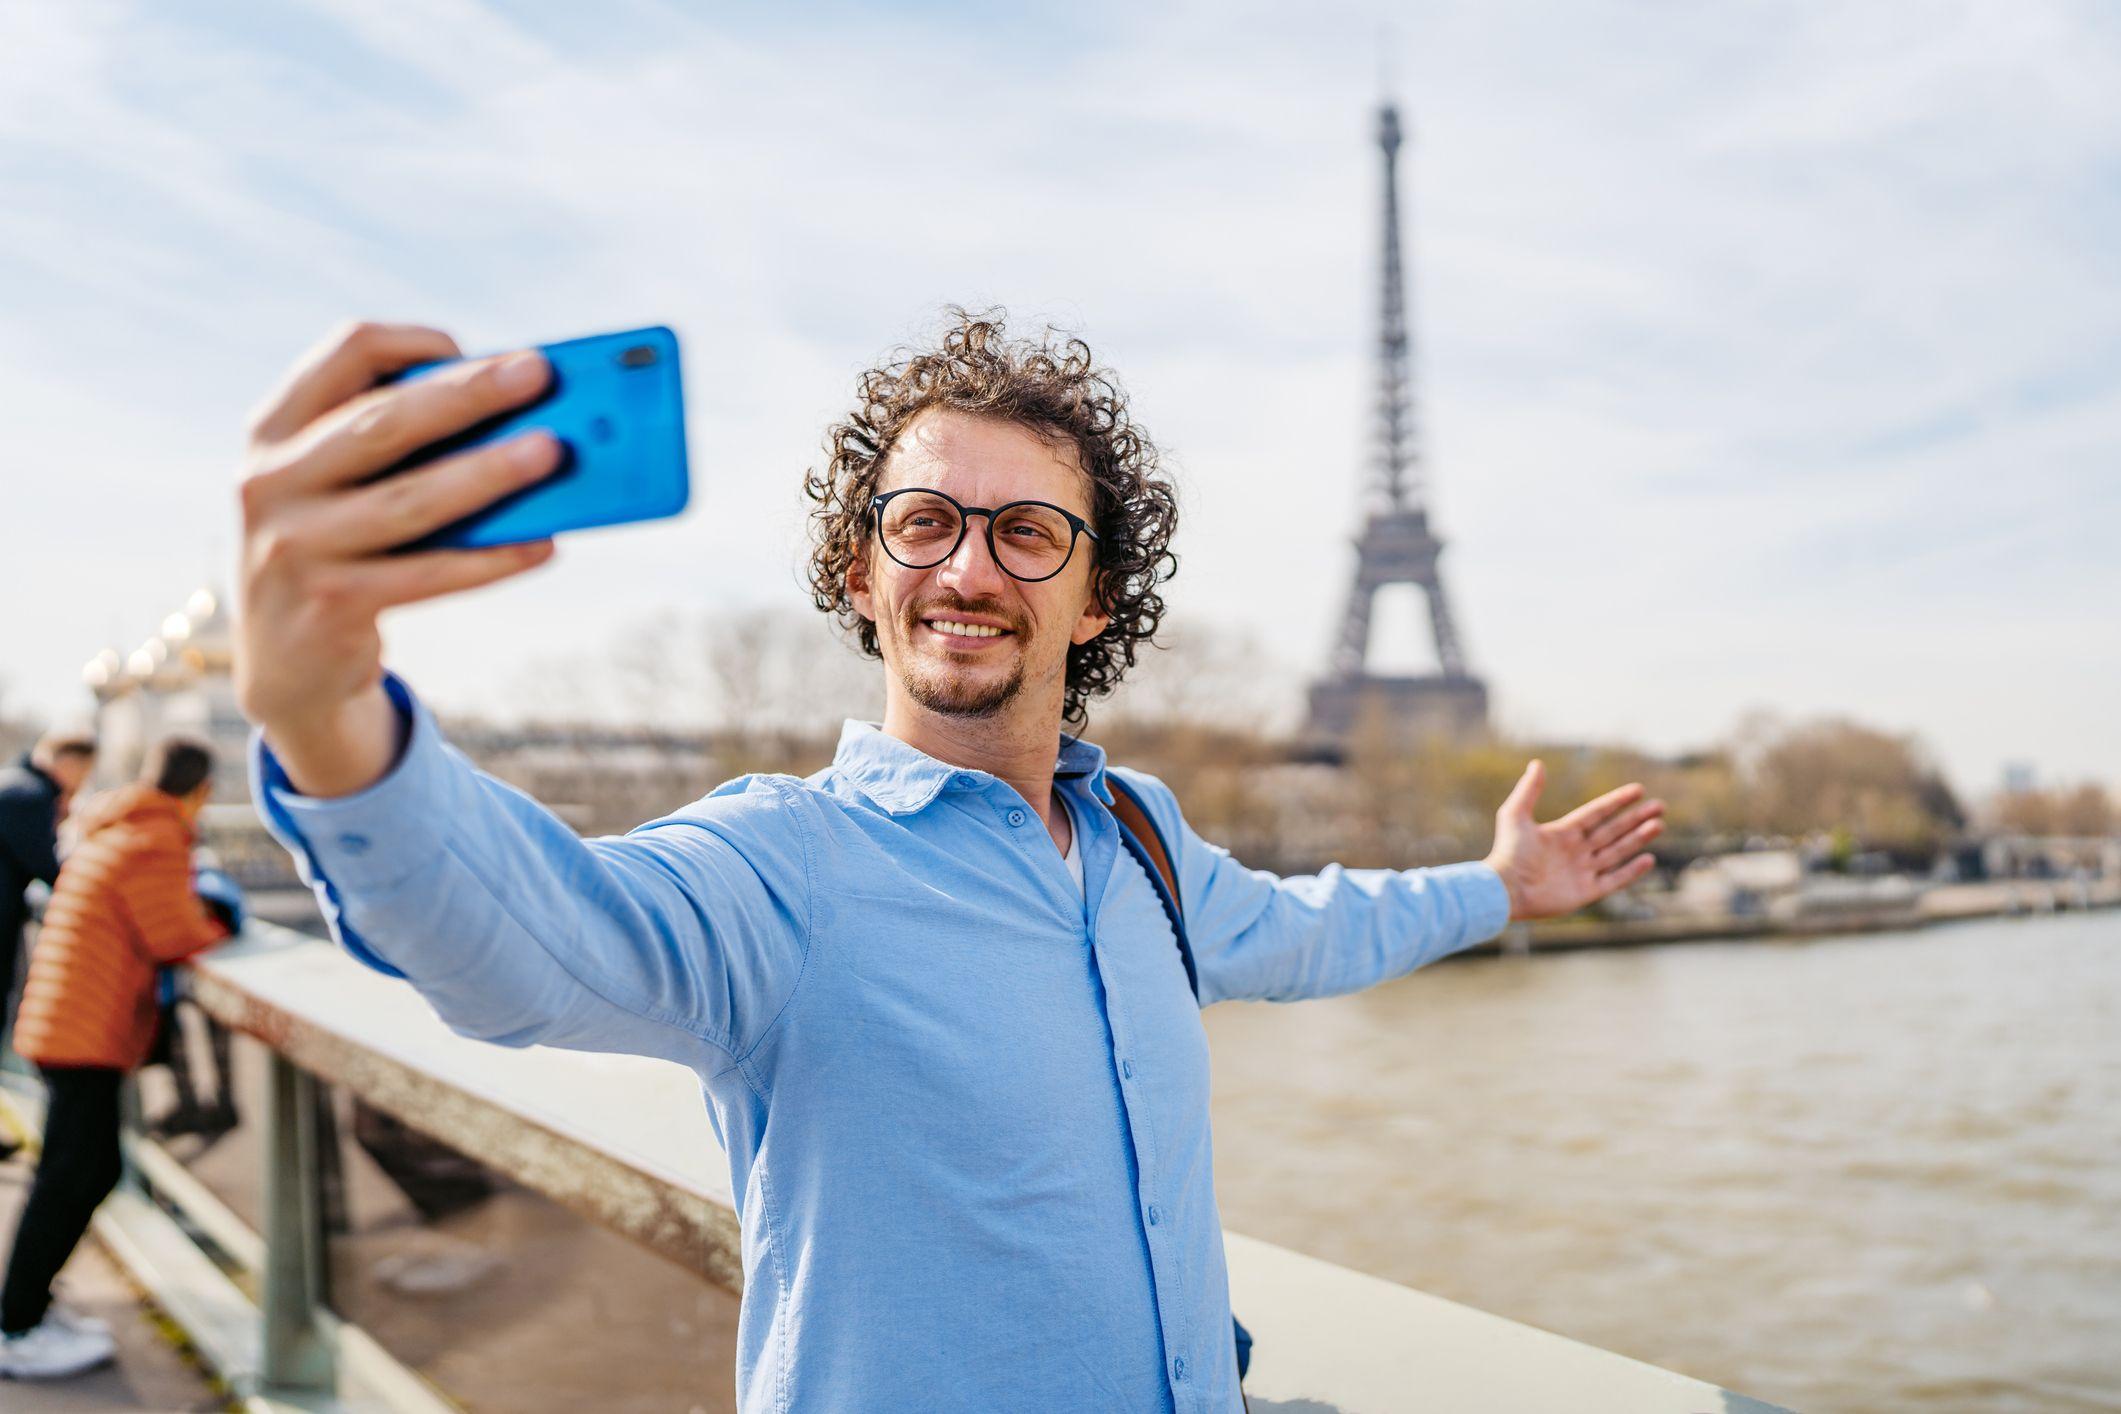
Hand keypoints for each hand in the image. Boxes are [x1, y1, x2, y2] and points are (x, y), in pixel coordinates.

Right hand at [234, 322, 562, 795]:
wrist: (290, 665)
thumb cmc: (344, 547)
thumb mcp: (341, 485)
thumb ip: (402, 444)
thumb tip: (521, 413)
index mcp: (275, 430)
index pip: (343, 353)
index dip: (413, 341)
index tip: (472, 349)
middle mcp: (272, 481)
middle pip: (383, 422)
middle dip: (468, 393)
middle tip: (539, 374)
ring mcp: (294, 546)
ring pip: (411, 501)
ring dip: (489, 473)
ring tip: (553, 454)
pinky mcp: (331, 604)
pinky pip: (429, 573)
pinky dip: (492, 558)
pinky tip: (544, 543)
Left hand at [1482, 760, 1664, 921]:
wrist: (1505, 889)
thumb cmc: (1507, 852)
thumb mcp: (1515, 815)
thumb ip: (1529, 790)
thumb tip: (1537, 763)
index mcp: (1562, 832)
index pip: (1597, 813)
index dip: (1617, 801)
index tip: (1639, 789)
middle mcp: (1575, 851)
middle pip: (1612, 831)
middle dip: (1636, 819)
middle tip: (1660, 807)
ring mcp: (1582, 872)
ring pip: (1617, 852)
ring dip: (1638, 838)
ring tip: (1658, 825)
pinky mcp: (1585, 892)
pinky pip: (1614, 880)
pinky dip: (1631, 871)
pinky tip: (1648, 858)